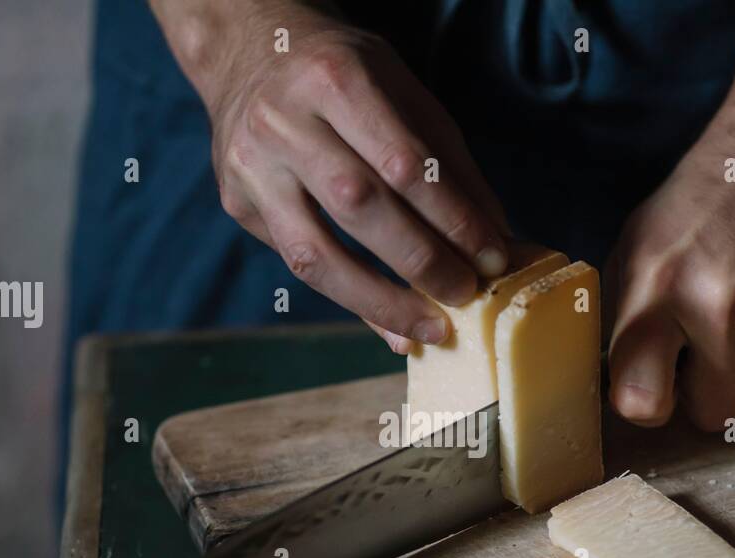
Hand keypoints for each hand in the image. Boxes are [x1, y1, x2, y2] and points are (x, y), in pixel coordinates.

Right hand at [151, 0, 510, 352]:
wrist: (251, 52)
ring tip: (428, 329)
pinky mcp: (238, 204)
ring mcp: (252, 167)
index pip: (403, 162)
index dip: (453, 218)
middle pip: (359, 206)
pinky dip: (351, 301)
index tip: (492, 258)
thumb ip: (449, 163)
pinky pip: (299, 265)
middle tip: (465, 294)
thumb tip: (496, 239)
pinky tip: (389, 324)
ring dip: (380, 302)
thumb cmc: (344, 74)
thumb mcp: (404, 92)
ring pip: (315, 253)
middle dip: (421, 261)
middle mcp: (282, 121)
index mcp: (334, 79)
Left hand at [605, 108, 734, 430]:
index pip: (642, 398)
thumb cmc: (702, 198)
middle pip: (714, 413)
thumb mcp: (638, 244)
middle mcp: (718, 308)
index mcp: (657, 290)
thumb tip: (619, 383)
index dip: (646, 405)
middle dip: (706, 391)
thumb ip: (627, 314)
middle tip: (701, 350)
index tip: (650, 390)